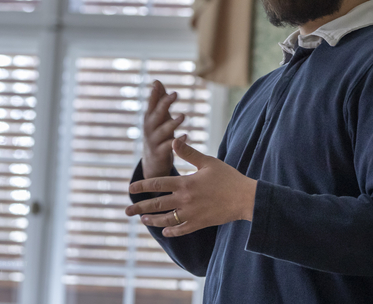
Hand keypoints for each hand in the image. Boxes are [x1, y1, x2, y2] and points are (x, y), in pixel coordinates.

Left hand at [125, 136, 257, 236]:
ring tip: (143, 219)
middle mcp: (185, 200)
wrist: (245, 198)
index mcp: (185, 183)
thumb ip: (189, 153)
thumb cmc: (228, 177)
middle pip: (157, 204)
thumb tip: (173, 141)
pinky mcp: (200, 223)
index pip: (157, 183)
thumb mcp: (208, 162)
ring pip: (166, 220)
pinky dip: (171, 231)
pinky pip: (181, 229)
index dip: (142, 185)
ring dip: (152, 220)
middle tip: (127, 211)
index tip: (130, 188)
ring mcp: (191, 213)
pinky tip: (165, 232)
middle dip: (140, 207)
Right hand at [142, 80, 184, 178]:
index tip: (157, 83)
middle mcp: (150, 128)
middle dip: (164, 104)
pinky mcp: (160, 153)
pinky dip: (177, 141)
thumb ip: (159, 100)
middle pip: (156, 115)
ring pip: (163, 131)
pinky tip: (185, 136)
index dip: (154, 94)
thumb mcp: (158, 118)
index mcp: (150, 118)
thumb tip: (156, 81)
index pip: (151, 104)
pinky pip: (168, 146)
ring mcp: (154, 141)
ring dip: (172, 123)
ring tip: (183, 116)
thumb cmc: (158, 134)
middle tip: (175, 93)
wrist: (153, 162)